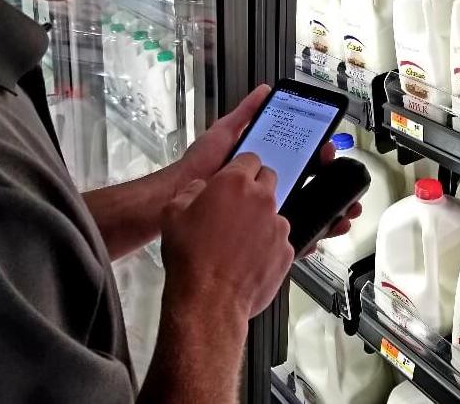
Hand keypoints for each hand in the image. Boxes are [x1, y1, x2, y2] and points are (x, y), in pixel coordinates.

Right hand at [160, 153, 293, 319]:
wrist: (207, 301)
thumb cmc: (189, 257)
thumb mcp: (173, 213)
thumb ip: (191, 191)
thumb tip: (201, 189)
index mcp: (235, 183)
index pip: (250, 158)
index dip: (241, 168)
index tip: (235, 179)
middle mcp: (262, 199)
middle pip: (268, 179)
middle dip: (256, 187)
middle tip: (238, 205)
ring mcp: (278, 225)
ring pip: (275, 211)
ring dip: (262, 218)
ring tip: (241, 239)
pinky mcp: (286, 251)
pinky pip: (279, 240)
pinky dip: (268, 245)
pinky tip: (250, 259)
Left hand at [179, 84, 360, 241]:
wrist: (181, 199)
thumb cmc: (201, 165)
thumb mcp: (225, 132)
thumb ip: (246, 113)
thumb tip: (266, 90)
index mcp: (262, 164)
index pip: (298, 157)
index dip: (317, 155)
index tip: (328, 150)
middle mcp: (268, 187)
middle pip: (309, 184)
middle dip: (331, 181)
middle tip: (341, 176)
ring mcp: (267, 208)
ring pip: (308, 210)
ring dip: (331, 209)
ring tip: (347, 208)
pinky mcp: (263, 230)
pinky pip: (293, 232)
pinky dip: (315, 231)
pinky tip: (328, 229)